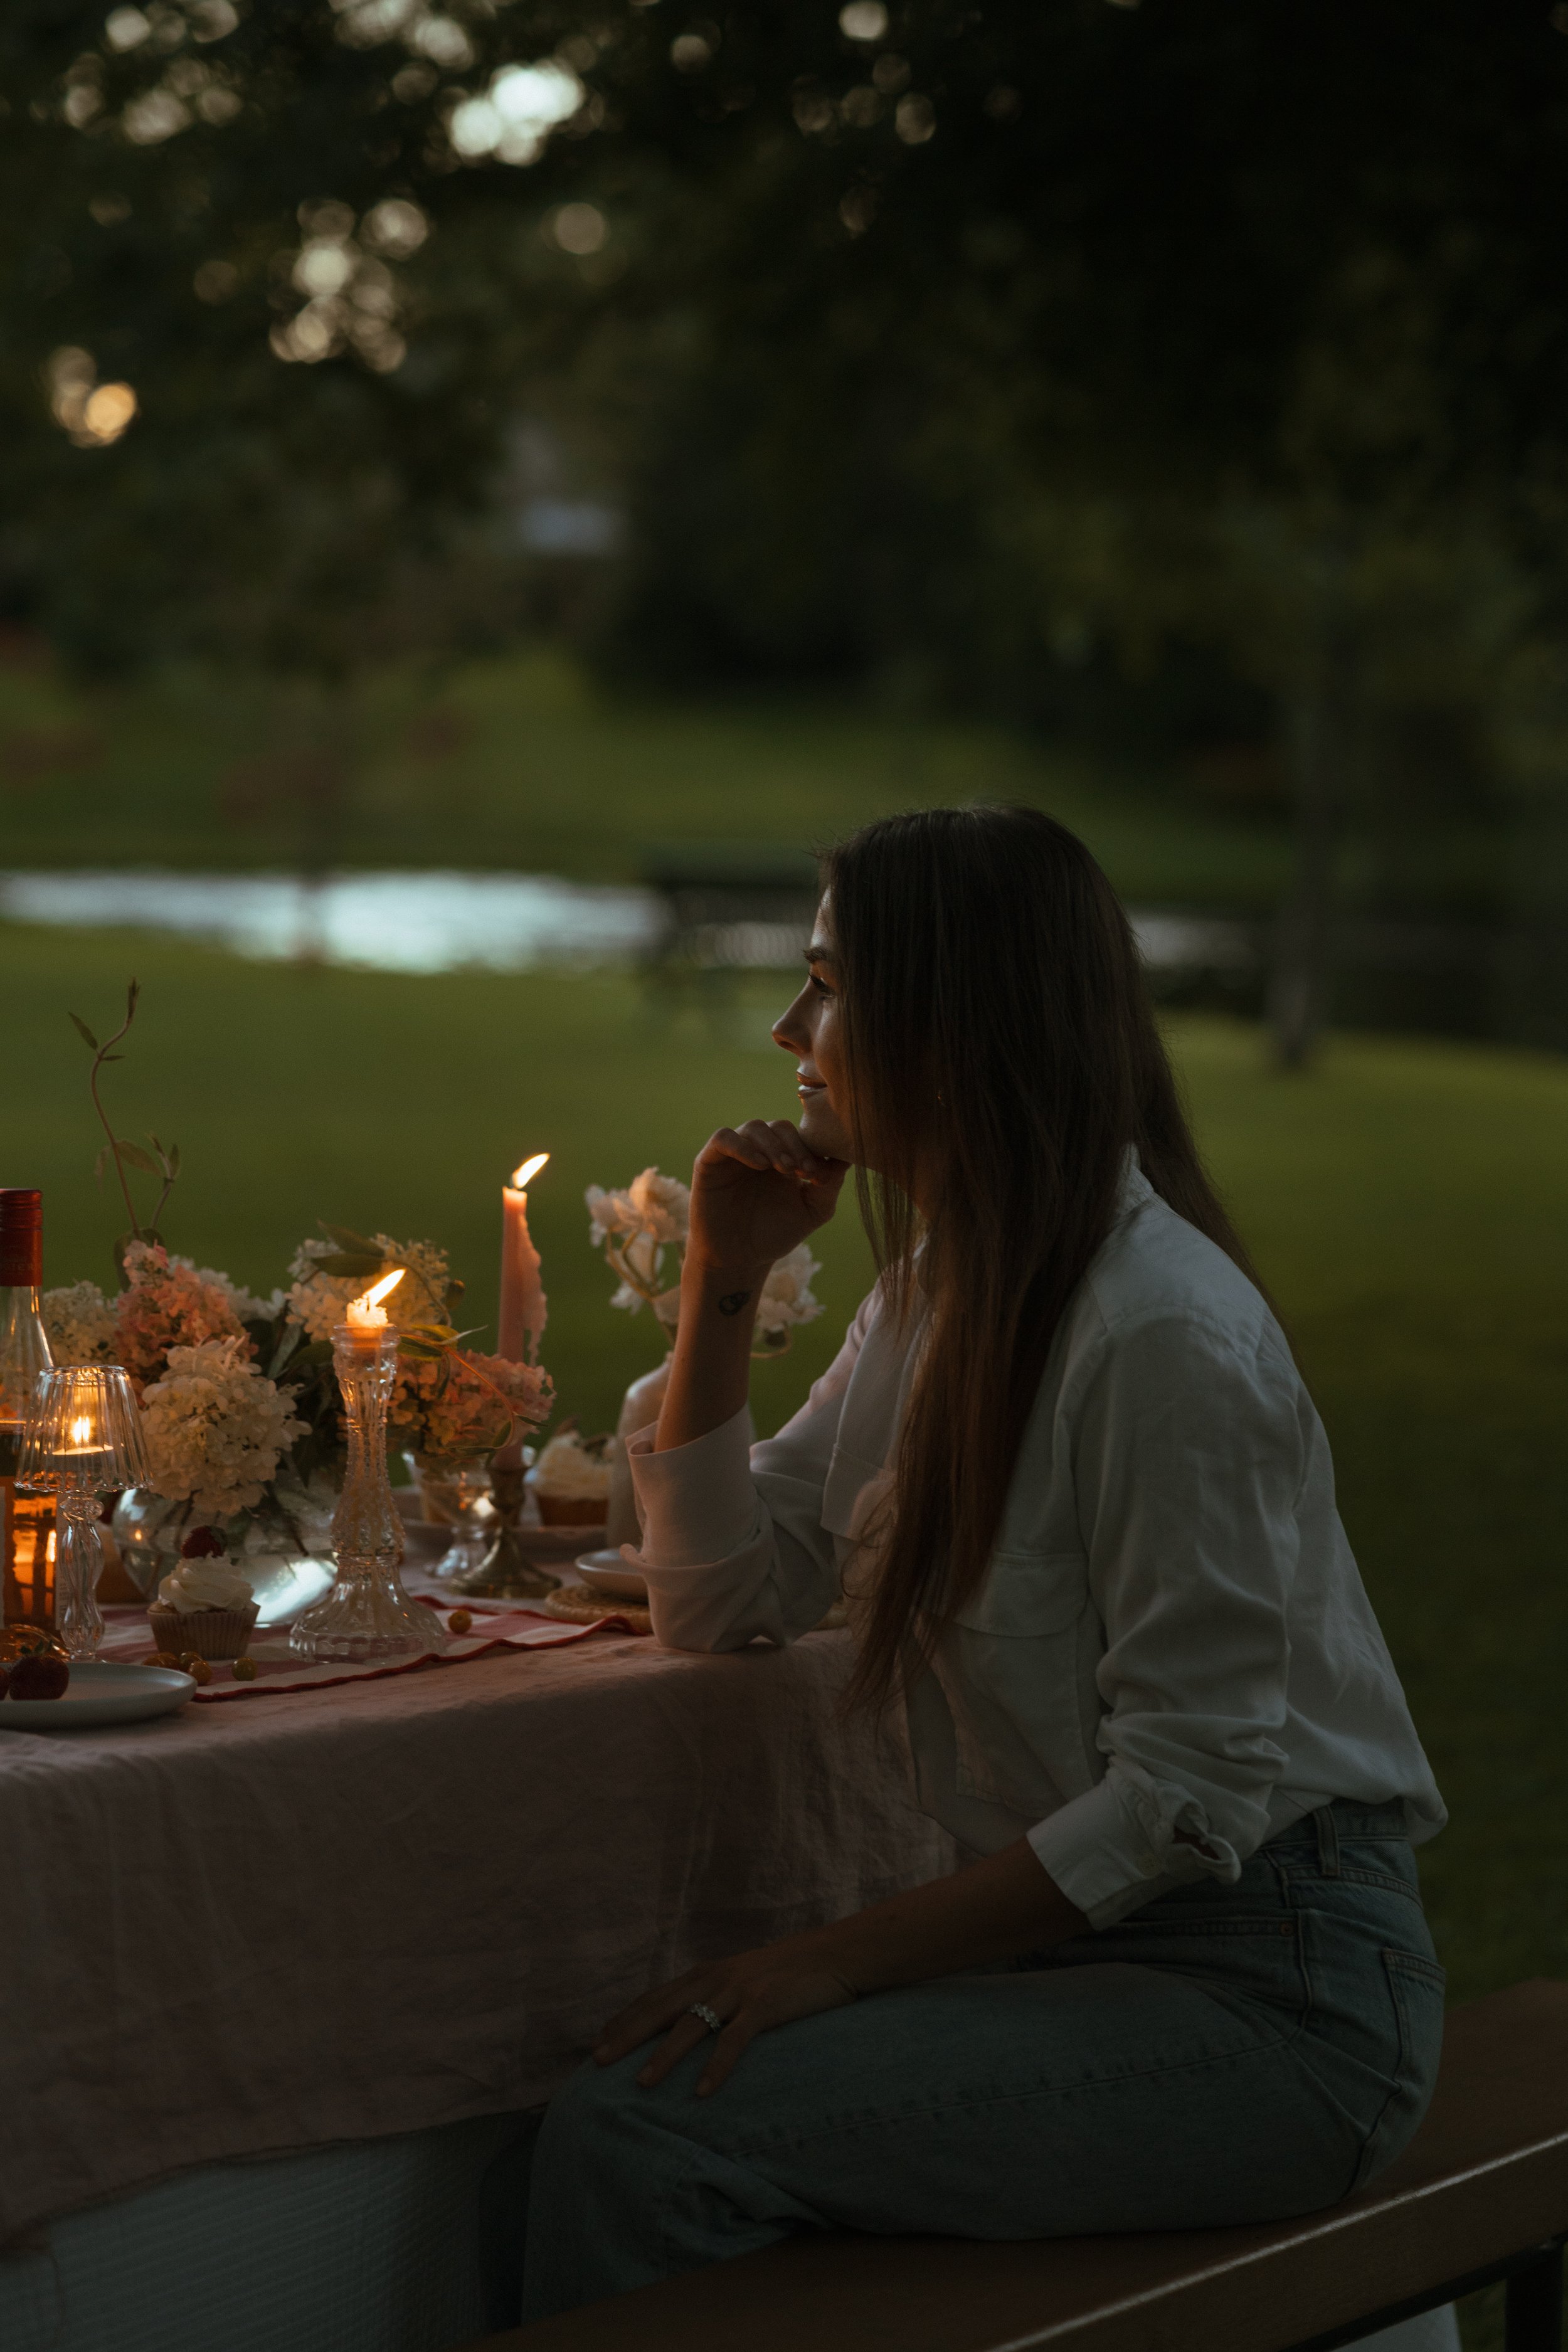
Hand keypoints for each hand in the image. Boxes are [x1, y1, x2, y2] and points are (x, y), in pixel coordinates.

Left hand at [593, 1943, 857, 2095]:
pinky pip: (735, 2040)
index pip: (654, 1998)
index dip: (625, 2020)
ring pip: (691, 2026)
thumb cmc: (791, 1972)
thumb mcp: (745, 1979)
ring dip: (664, 2057)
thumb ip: (717, 1997)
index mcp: (707, 1973)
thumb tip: (693, 2025)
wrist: (836, 1953)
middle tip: (597, 2062)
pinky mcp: (765, 2006)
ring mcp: (739, 1991)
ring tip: (641, 2085)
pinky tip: (703, 2092)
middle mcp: (716, 1979)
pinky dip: (717, 2066)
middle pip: (661, 2010)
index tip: (597, 2044)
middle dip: (627, 2036)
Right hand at [686, 1119, 847, 1278]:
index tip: (818, 1173)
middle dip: (794, 1145)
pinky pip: (723, 1137)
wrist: (740, 1259)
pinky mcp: (710, 1161)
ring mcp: (735, 1154)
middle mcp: (760, 1151)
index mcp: (785, 1158)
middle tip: (802, 1171)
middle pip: (779, 1126)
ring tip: (782, 1170)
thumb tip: (846, 1157)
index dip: (812, 1147)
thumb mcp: (812, 1211)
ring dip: (773, 1145)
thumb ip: (829, 1185)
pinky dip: (743, 1146)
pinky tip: (758, 1165)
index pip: (801, 1135)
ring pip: (754, 1127)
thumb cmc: (775, 1235)